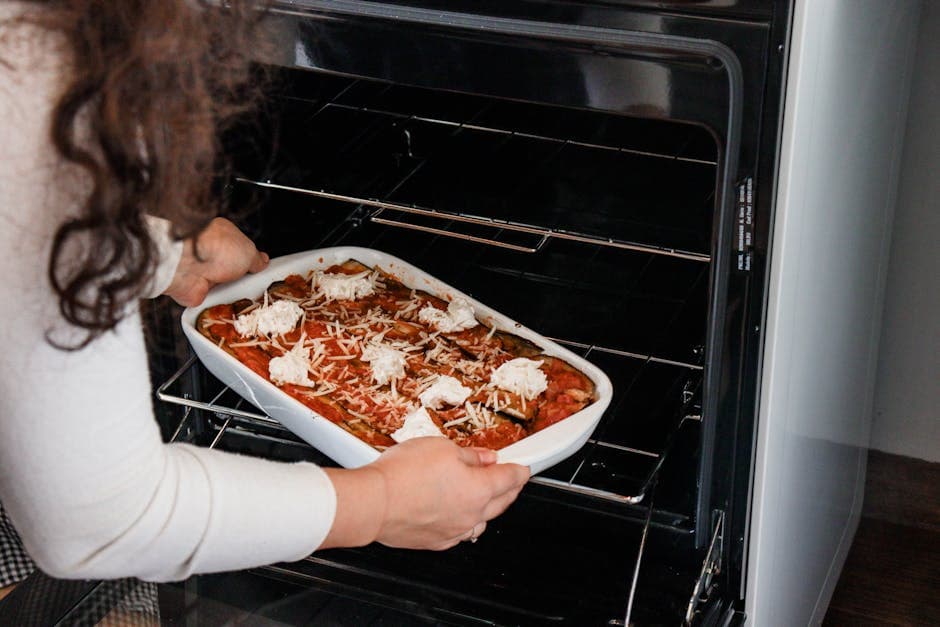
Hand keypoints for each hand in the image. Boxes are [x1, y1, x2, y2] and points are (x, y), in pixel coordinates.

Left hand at [163, 217, 268, 306]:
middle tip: (254, 285)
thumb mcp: (248, 251)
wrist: (186, 264)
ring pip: (223, 286)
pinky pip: (212, 300)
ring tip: (242, 295)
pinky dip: (220, 303)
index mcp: (222, 237)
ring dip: (232, 292)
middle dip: (243, 279)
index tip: (260, 270)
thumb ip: (256, 259)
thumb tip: (262, 261)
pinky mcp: (194, 290)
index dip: (251, 260)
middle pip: (232, 270)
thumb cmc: (215, 248)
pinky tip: (228, 303)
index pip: (240, 249)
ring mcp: (201, 272)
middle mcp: (209, 252)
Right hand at [322, 438, 529, 550]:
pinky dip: (465, 521)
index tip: (523, 467)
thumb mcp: (441, 448)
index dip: (520, 470)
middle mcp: (471, 515)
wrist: (373, 503)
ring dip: (488, 508)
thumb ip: (469, 455)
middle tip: (510, 479)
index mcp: (479, 489)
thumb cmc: (402, 475)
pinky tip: (458, 513)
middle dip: (509, 489)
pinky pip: (460, 532)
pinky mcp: (436, 541)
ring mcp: (454, 531)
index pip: (510, 479)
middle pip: (502, 503)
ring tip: (484, 496)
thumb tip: (483, 458)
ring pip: (482, 521)